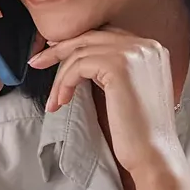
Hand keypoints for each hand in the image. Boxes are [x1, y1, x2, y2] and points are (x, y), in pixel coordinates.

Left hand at [29, 28, 184, 177]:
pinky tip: (62, 100)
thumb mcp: (127, 87)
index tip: (52, 54)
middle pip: (90, 37)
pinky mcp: (119, 67)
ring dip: (61, 77)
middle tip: (36, 62)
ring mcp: (133, 53)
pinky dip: (65, 83)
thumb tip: (78, 56)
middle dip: (59, 50)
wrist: (153, 154)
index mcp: (150, 48)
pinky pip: (79, 66)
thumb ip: (112, 67)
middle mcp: (144, 45)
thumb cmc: (138, 129)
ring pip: (80, 53)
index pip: (103, 35)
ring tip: (54, 100)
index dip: (75, 44)